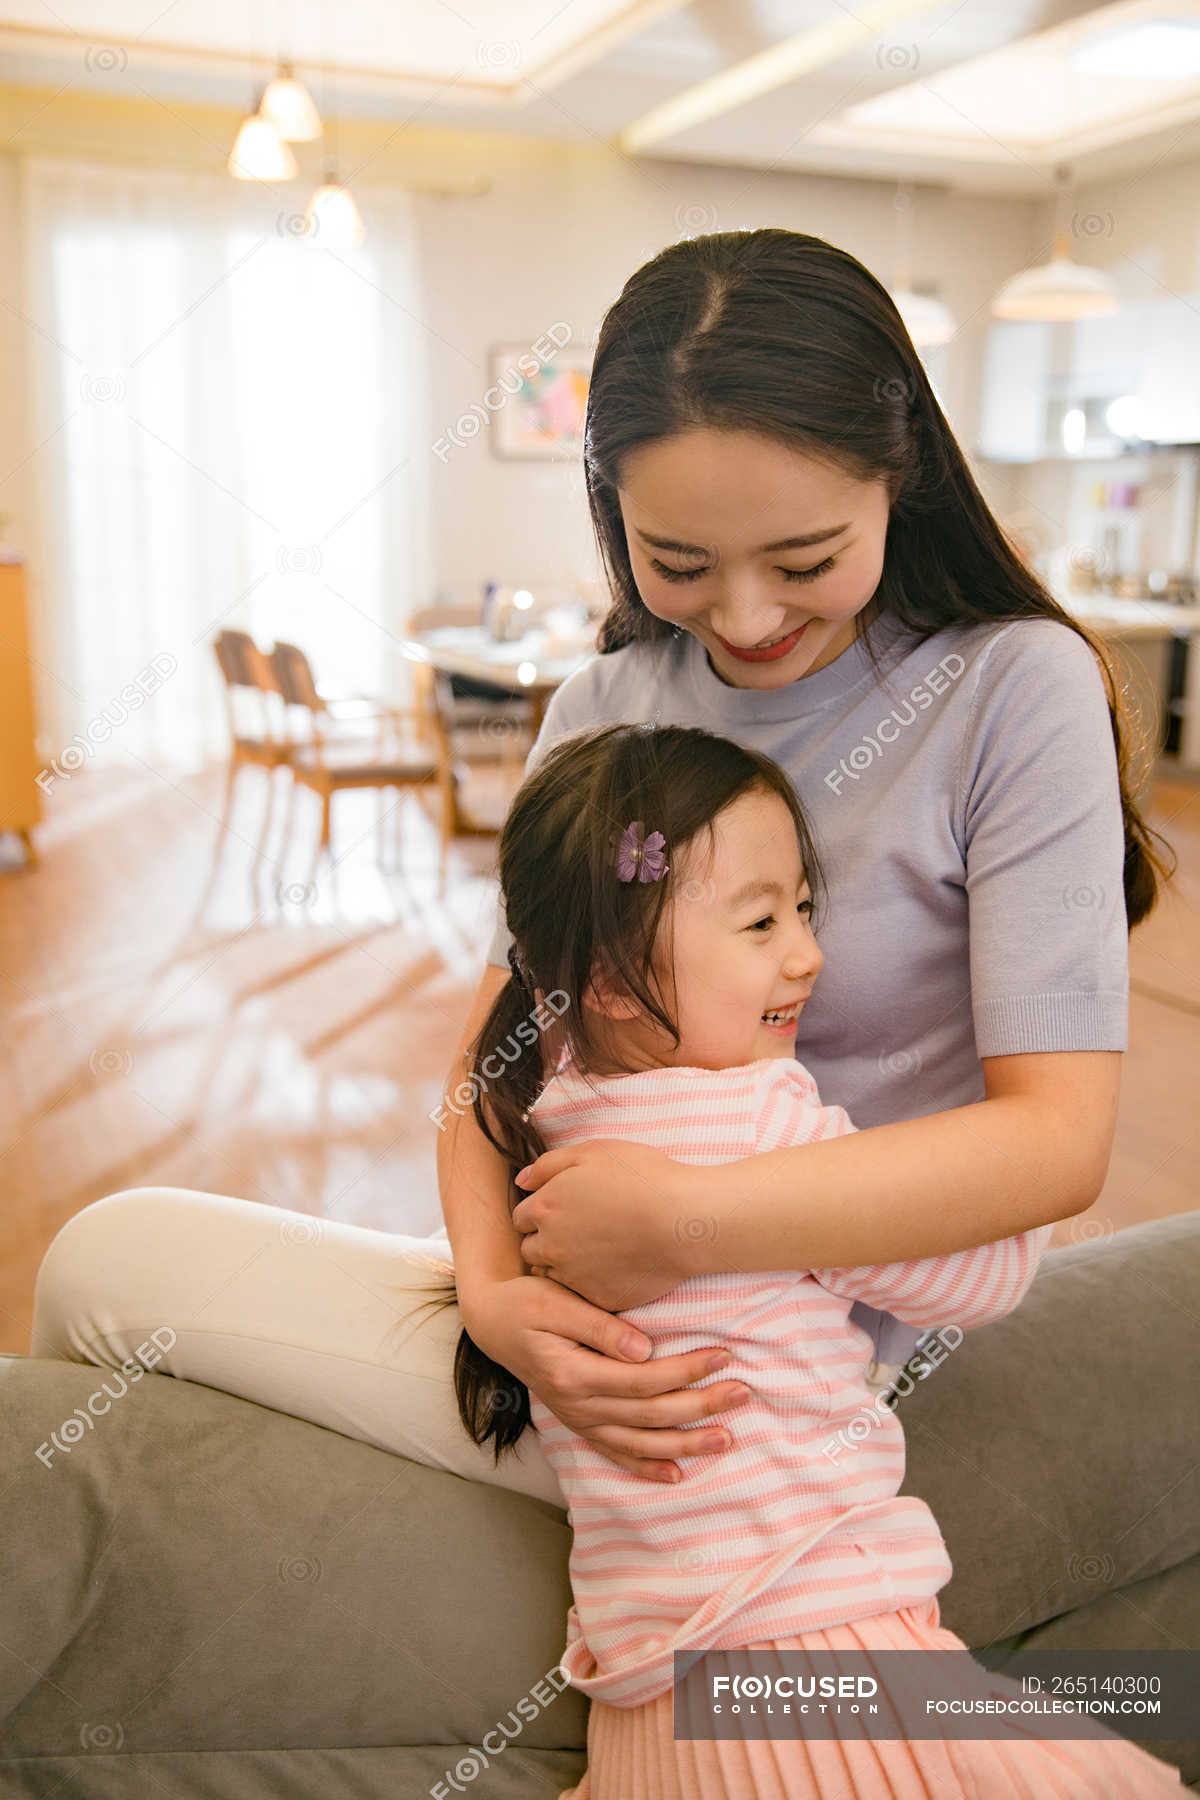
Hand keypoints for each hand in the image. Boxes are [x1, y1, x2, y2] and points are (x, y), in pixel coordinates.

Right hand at [460, 1274, 751, 1483]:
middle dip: (700, 1406)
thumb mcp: (555, 1302)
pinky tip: (677, 1475)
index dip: (686, 1371)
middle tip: (743, 1394)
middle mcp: (578, 1407)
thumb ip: (599, 1327)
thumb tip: (644, 1349)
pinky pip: (616, 1455)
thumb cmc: (526, 1302)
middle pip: (650, 1415)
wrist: (493, 1321)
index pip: (642, 1380)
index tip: (723, 1355)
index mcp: (573, 1375)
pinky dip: (646, 1469)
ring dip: (686, 1443)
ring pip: (640, 1443)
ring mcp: (579, 1420)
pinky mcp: (580, 1424)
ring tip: (727, 1438)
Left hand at [510, 1138, 700, 1308]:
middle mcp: (550, 1246)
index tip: (564, 1209)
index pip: (521, 1217)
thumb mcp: (593, 1152)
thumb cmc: (641, 1178)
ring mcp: (573, 1277)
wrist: (682, 1219)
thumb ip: (549, 1165)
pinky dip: (591, 1283)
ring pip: (552, 1274)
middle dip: (546, 1240)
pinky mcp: (598, 1299)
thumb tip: (522, 1180)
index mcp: (545, 1208)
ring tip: (596, 1250)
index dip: (540, 1211)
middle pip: (530, 1248)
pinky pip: (583, 1294)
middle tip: (579, 1230)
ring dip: (564, 1264)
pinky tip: (614, 1266)